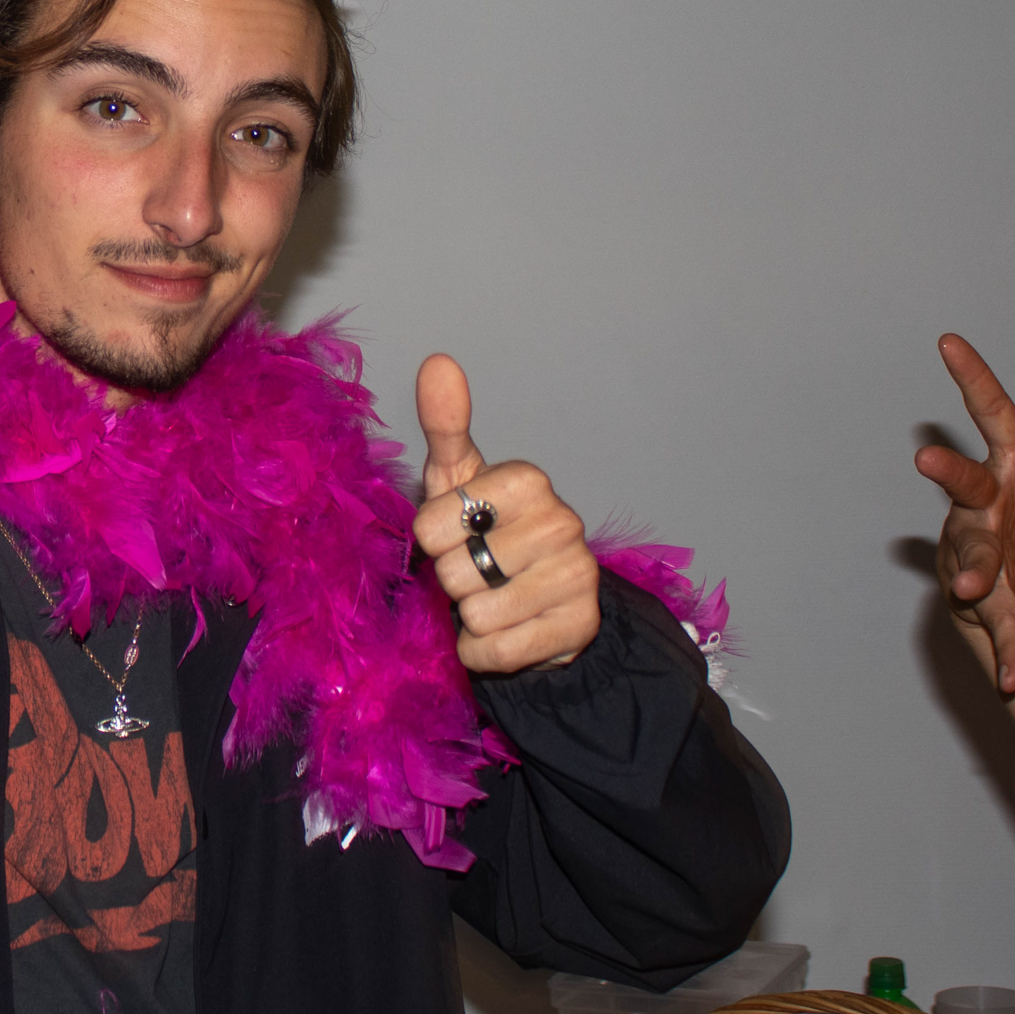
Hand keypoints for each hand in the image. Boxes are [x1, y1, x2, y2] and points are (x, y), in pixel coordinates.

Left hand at [410, 353, 600, 674]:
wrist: (542, 599)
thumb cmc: (488, 530)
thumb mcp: (458, 478)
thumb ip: (446, 424)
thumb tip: (437, 361)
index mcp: (528, 480)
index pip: (432, 525)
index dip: (434, 539)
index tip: (459, 534)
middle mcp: (563, 521)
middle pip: (454, 573)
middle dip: (455, 581)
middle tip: (480, 571)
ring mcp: (578, 575)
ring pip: (478, 614)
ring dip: (472, 618)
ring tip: (495, 597)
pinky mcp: (582, 626)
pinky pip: (499, 651)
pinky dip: (486, 652)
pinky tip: (508, 630)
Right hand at [913, 333, 1014, 694]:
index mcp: (1007, 463)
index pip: (991, 412)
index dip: (972, 376)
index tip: (948, 341)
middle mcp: (982, 503)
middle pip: (962, 483)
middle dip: (945, 471)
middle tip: (925, 457)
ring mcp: (978, 550)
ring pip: (971, 557)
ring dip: (971, 571)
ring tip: (972, 585)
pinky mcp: (987, 598)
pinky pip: (998, 625)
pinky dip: (1007, 651)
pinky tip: (1011, 679)